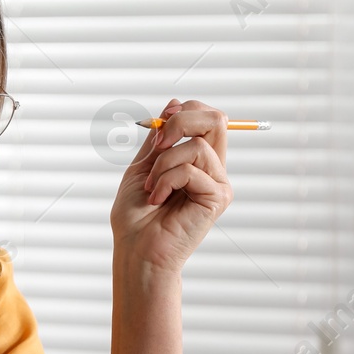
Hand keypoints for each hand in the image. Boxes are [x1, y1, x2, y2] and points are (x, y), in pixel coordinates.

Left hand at [109, 99, 233, 272]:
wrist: (136, 250)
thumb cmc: (136, 216)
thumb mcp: (143, 166)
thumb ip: (160, 137)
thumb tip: (174, 103)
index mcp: (197, 160)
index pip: (206, 117)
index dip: (184, 110)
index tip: (158, 126)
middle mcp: (212, 169)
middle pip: (216, 119)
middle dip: (180, 122)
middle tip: (157, 146)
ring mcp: (218, 183)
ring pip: (198, 145)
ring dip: (163, 163)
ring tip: (151, 188)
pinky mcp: (217, 198)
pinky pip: (191, 170)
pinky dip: (165, 180)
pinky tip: (157, 199)